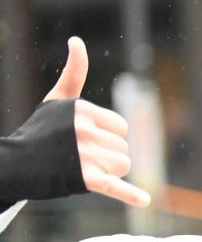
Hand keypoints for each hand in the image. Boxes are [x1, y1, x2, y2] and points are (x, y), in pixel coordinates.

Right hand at [45, 38, 150, 207]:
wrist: (16, 163)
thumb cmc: (42, 130)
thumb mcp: (58, 99)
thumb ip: (74, 72)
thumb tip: (77, 40)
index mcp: (84, 111)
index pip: (122, 128)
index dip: (109, 137)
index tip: (86, 139)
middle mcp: (86, 131)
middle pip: (124, 148)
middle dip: (108, 155)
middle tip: (80, 156)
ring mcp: (86, 155)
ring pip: (124, 165)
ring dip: (111, 172)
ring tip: (85, 169)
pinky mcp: (85, 179)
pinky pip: (116, 186)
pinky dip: (131, 195)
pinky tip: (145, 201)